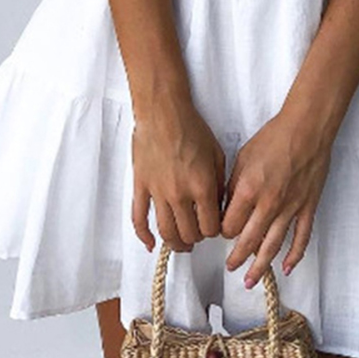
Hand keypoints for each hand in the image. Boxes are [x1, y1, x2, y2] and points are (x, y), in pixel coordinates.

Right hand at [131, 96, 225, 252]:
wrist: (163, 113)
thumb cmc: (192, 128)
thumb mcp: (217, 155)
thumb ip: (219, 184)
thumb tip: (218, 206)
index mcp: (202, 187)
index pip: (210, 227)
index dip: (214, 232)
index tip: (214, 229)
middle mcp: (179, 195)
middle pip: (189, 233)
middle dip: (196, 238)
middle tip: (198, 235)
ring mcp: (157, 193)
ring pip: (166, 231)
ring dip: (175, 243)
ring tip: (181, 244)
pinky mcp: (141, 187)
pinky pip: (139, 218)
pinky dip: (144, 235)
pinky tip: (151, 244)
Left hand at [220, 107, 331, 287]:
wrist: (306, 128)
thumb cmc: (273, 138)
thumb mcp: (242, 158)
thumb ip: (233, 186)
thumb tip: (227, 207)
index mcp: (249, 190)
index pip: (229, 225)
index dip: (222, 232)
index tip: (221, 232)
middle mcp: (269, 204)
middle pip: (248, 241)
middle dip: (237, 257)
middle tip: (230, 267)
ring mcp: (290, 208)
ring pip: (273, 246)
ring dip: (260, 266)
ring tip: (249, 281)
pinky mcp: (308, 207)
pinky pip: (301, 238)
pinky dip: (294, 256)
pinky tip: (286, 268)